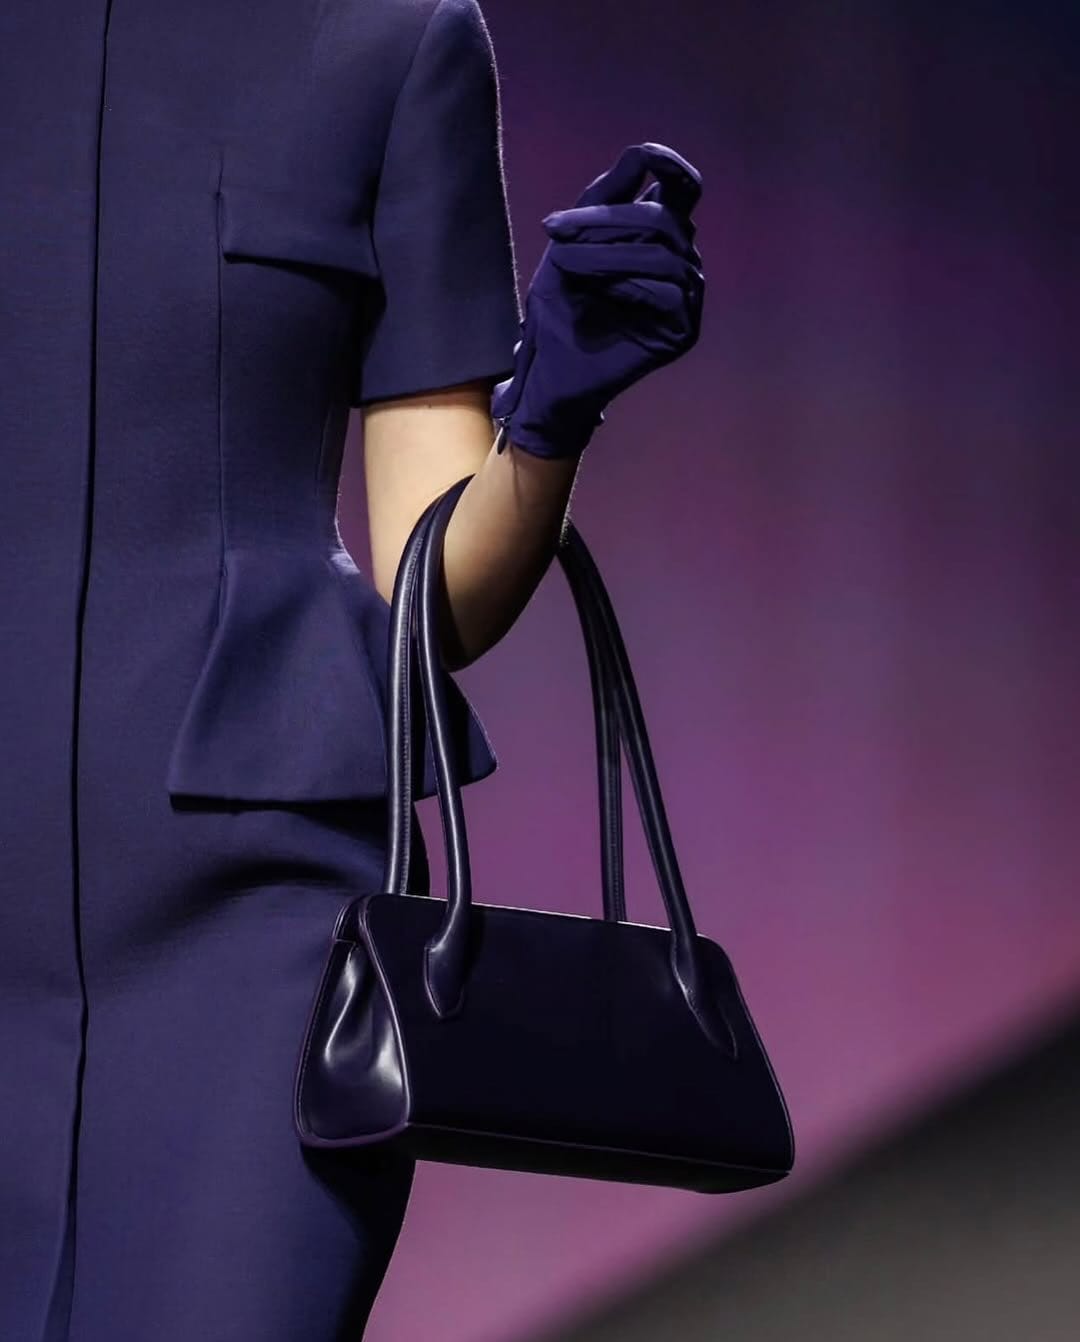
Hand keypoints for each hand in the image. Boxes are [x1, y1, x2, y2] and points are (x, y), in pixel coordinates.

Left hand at [491, 142, 704, 459]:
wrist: (550, 370)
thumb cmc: (558, 307)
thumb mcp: (571, 243)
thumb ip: (605, 199)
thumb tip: (641, 155)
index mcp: (658, 235)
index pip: (682, 188)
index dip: (670, 165)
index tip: (645, 156)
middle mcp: (680, 261)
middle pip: (662, 218)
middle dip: (605, 222)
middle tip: (554, 234)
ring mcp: (686, 298)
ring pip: (665, 253)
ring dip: (608, 254)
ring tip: (563, 265)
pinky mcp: (683, 331)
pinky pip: (670, 291)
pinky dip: (630, 285)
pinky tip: (602, 294)